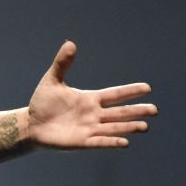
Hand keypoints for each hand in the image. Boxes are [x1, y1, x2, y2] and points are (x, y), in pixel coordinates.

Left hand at [27, 41, 156, 148]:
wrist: (31, 124)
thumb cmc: (43, 103)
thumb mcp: (52, 81)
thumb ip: (62, 64)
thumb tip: (70, 43)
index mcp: (90, 99)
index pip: (115, 94)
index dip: (130, 91)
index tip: (147, 88)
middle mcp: (94, 114)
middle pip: (119, 112)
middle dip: (136, 111)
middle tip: (154, 110)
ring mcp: (89, 129)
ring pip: (113, 128)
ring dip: (128, 127)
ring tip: (145, 127)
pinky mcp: (81, 142)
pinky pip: (99, 142)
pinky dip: (111, 142)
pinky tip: (125, 142)